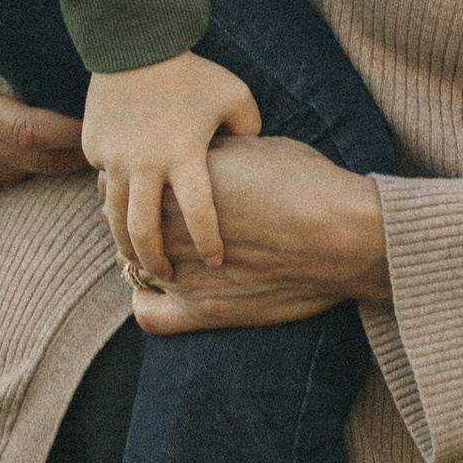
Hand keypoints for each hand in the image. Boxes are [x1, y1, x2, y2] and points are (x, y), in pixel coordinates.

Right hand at [0, 0, 89, 187]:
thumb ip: (17, 53)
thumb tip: (77, 64)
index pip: (32, 131)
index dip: (75, 131)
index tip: (107, 117)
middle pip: (31, 160)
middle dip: (77, 153)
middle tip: (116, 136)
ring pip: (17, 173)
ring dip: (55, 161)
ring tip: (92, 139)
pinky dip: (27, 162)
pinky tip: (53, 145)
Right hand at [82, 49, 262, 276]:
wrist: (135, 41)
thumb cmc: (193, 72)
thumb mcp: (234, 98)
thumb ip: (249, 134)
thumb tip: (249, 163)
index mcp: (185, 156)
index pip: (199, 215)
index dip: (208, 244)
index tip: (215, 262)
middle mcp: (146, 164)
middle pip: (145, 231)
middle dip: (155, 261)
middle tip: (165, 275)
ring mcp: (114, 158)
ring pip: (114, 216)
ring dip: (125, 243)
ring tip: (135, 260)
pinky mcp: (93, 147)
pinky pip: (103, 181)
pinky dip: (111, 199)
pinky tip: (120, 211)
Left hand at [125, 136, 391, 331]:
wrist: (342, 236)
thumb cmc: (307, 184)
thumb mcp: (253, 148)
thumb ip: (212, 156)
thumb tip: (199, 152)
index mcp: (175, 178)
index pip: (127, 174)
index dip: (139, 174)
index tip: (156, 176)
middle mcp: (166, 226)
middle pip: (120, 219)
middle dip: (135, 215)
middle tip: (162, 213)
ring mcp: (179, 271)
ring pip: (132, 264)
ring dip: (144, 255)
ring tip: (173, 248)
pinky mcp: (199, 310)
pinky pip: (147, 313)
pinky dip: (148, 301)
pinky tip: (166, 290)